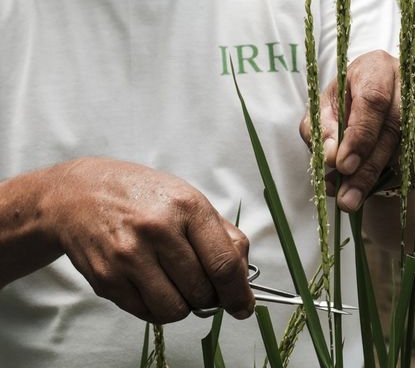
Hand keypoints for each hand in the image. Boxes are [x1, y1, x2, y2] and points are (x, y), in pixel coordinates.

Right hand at [46, 157, 254, 323]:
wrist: (79, 194)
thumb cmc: (143, 196)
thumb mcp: (189, 198)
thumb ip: (223, 235)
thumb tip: (243, 277)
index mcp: (187, 207)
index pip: (223, 263)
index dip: (238, 292)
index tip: (243, 306)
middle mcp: (157, 231)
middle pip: (201, 290)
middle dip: (211, 297)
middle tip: (205, 287)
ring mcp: (128, 257)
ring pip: (175, 309)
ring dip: (184, 306)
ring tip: (179, 286)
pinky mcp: (106, 279)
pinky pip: (146, 313)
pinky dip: (158, 307)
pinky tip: (155, 285)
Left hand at [299, 50, 414, 211]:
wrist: (380, 103)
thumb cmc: (347, 101)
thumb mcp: (325, 107)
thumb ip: (322, 127)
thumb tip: (331, 156)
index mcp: (378, 67)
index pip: (373, 100)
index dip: (359, 135)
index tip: (341, 165)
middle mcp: (409, 84)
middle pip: (392, 130)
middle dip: (367, 168)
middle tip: (345, 198)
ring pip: (405, 151)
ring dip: (377, 180)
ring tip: (350, 200)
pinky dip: (391, 181)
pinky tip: (368, 191)